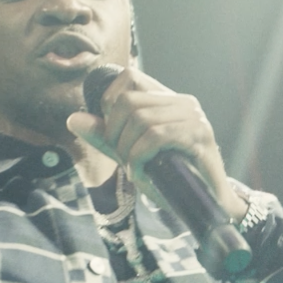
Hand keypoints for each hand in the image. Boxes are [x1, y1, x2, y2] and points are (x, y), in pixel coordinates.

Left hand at [65, 67, 247, 220]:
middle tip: (123, 159)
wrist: (209, 206)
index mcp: (167, 100)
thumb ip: (105, 137)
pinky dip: (140, 157)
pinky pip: (156, 136)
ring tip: (135, 170)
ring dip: (128, 151)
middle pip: (128, 101)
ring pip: (140, 119)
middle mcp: (182, 101)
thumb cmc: (172, 180)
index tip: (112, 133)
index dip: (110, 101)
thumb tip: (72, 120)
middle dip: (114, 134)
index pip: (129, 76)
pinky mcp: (199, 134)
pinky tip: (142, 174)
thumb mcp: (132, 154)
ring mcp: (193, 116)